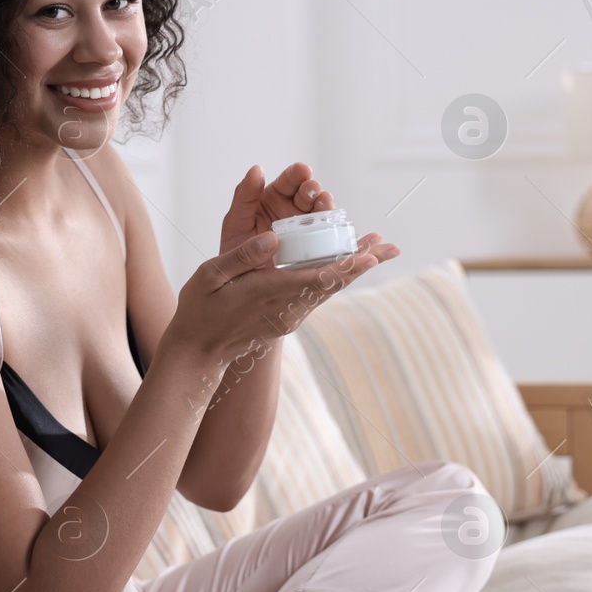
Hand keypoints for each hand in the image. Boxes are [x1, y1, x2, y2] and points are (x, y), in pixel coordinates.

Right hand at [165, 228, 398, 366]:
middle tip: (392, 247)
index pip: (317, 277)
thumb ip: (243, 256)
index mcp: (269, 293)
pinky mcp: (288, 318)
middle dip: (364, 263)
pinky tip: (347, 264)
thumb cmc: (199, 309)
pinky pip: (319, 294)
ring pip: (329, 289)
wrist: (199, 352)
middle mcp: (286, 308)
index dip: (347, 265)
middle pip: (333, 283)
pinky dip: (336, 277)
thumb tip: (273, 238)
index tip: (373, 254)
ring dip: (354, 269)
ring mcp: (290, 316)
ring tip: (378, 249)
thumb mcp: (210, 275)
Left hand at [220, 162, 335, 254]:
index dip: (297, 174)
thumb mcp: (236, 220)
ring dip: (325, 206)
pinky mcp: (314, 248)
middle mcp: (292, 211)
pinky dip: (332, 230)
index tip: (302, 171)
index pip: (289, 181)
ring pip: (320, 213)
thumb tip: (256, 169)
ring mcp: (305, 229)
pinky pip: (326, 237)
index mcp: (274, 198)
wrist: (240, 283)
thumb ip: (245, 195)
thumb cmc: (235, 249)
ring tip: (325, 204)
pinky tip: (333, 227)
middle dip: (313, 189)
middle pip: (309, 194)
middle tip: (313, 191)